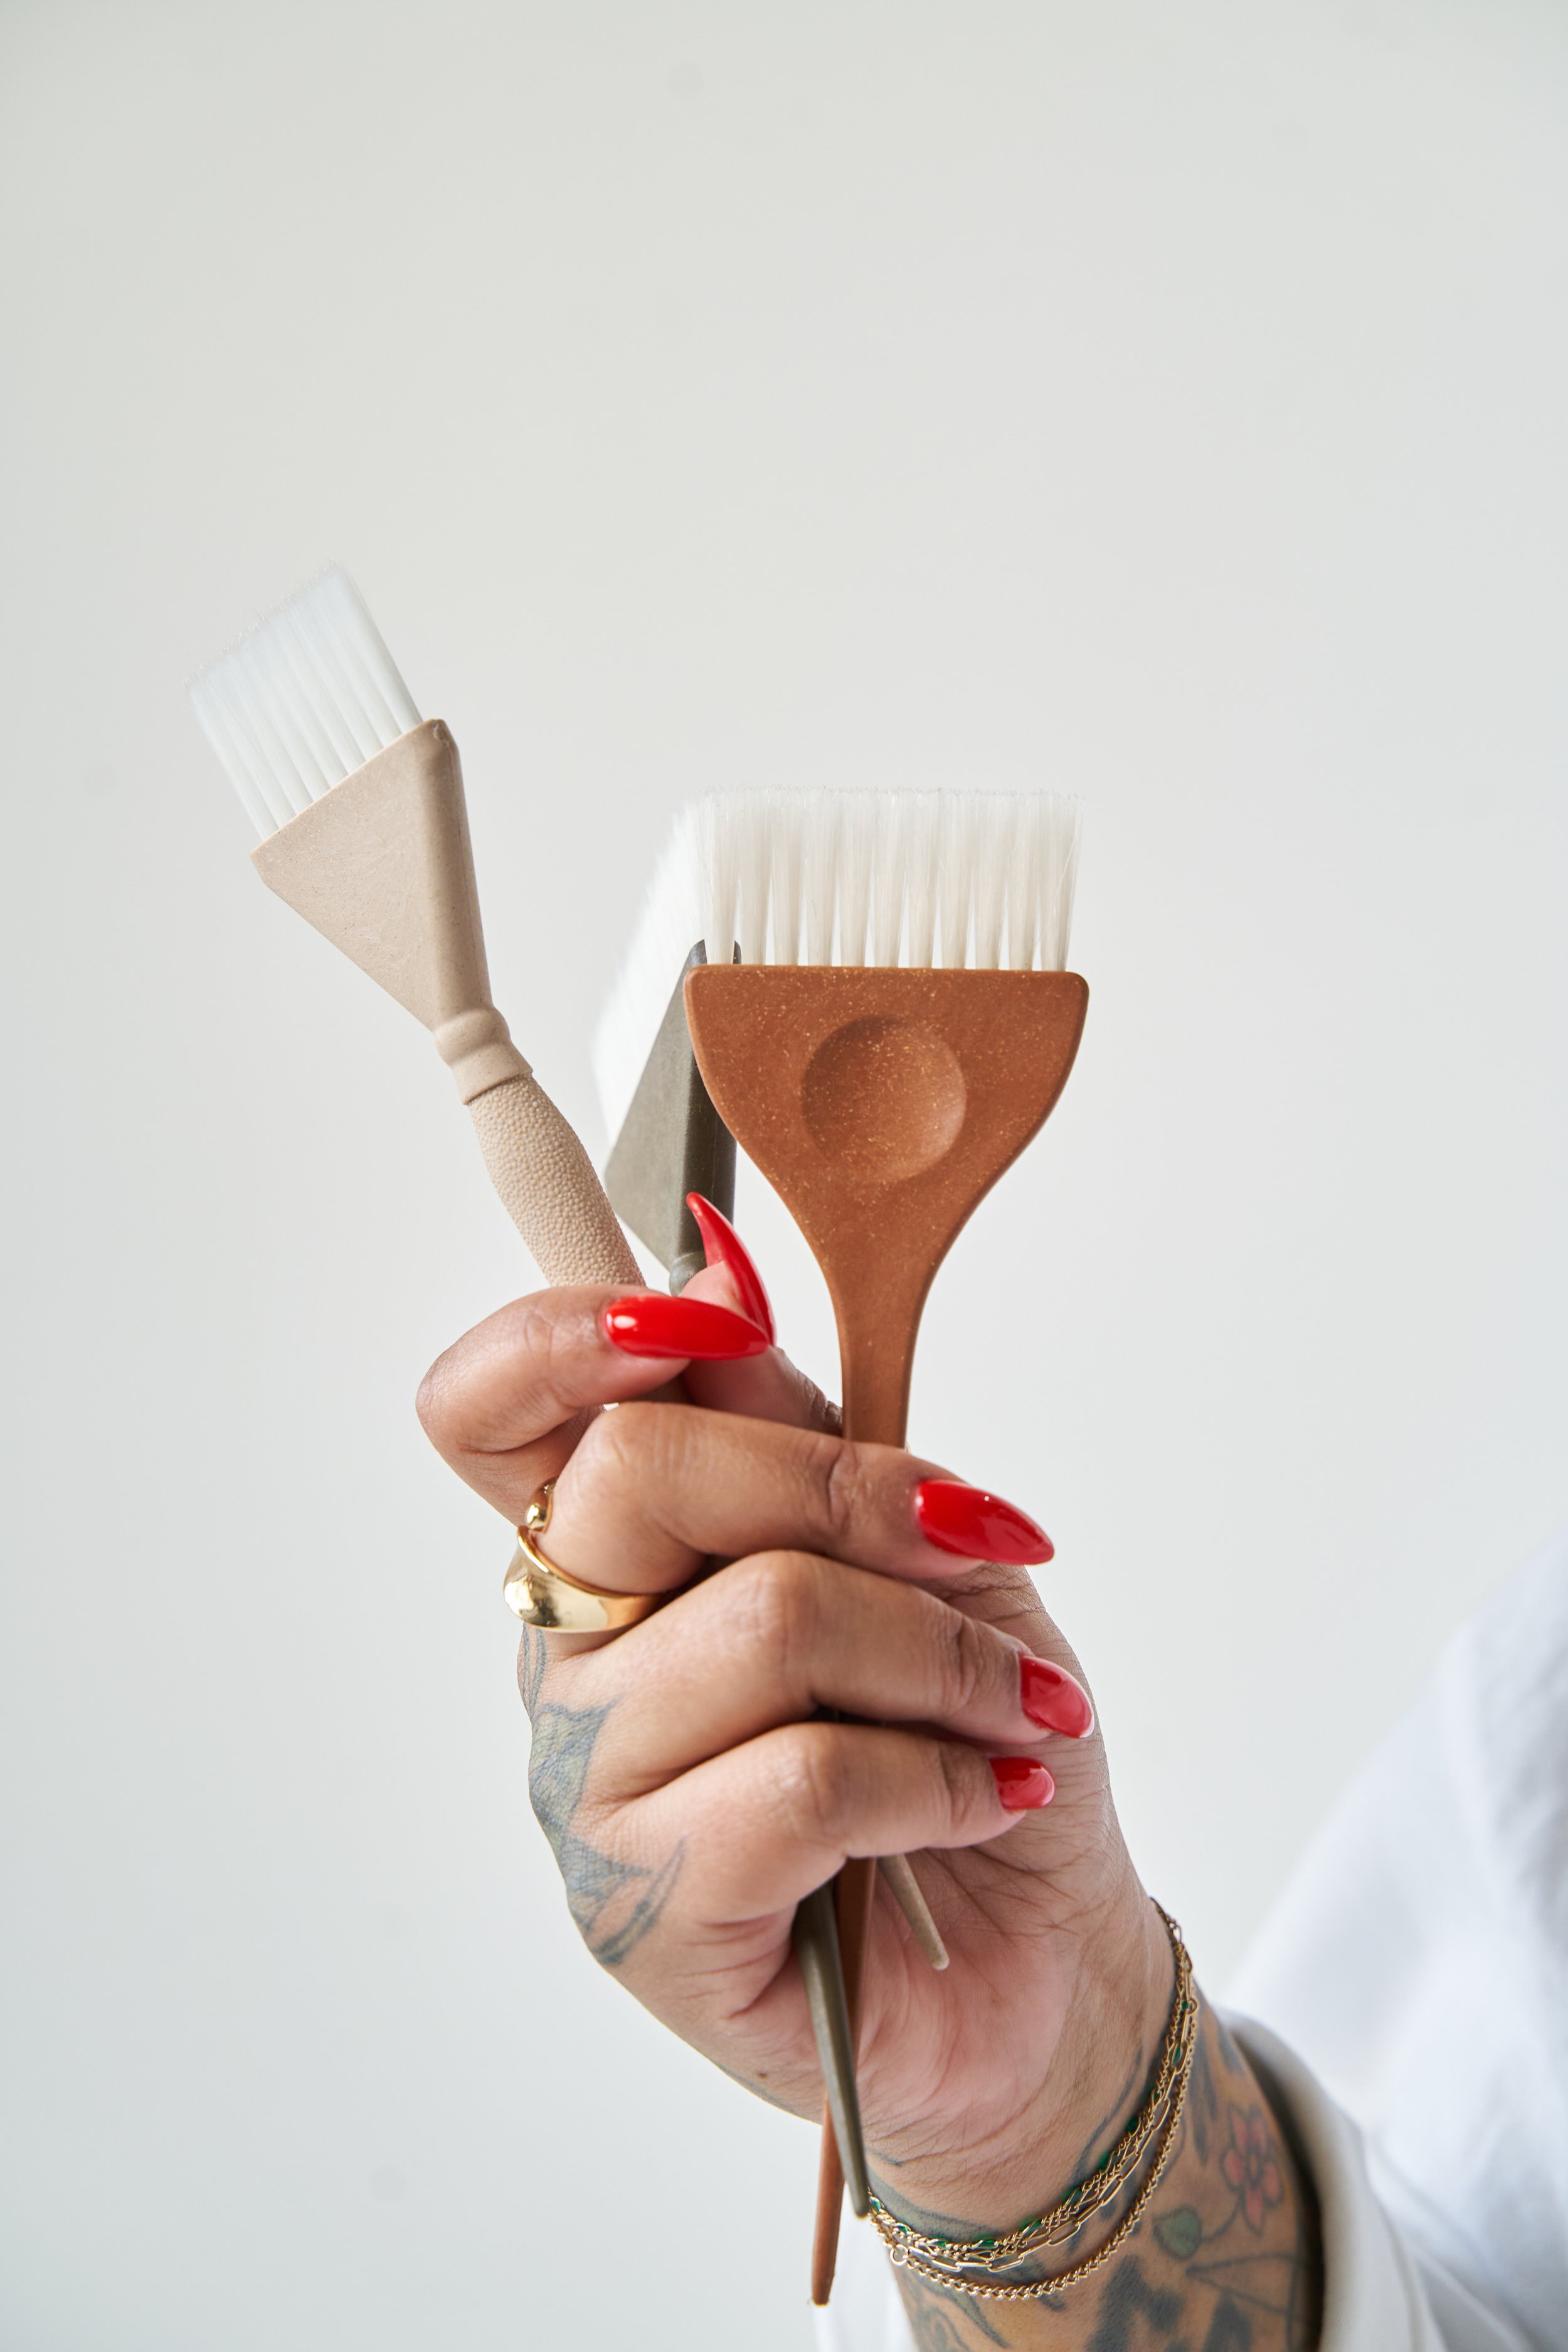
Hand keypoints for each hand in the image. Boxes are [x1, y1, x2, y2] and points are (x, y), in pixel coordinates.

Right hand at [416, 1242, 1167, 2232]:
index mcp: (614, 1548)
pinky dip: (936, 1776)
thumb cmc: (972, 1737)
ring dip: (940, 1656)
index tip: (721, 1320)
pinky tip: (988, 1797)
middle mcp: (572, 1657)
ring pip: (762, 1624)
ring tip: (1015, 1711)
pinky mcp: (651, 1912)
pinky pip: (799, 1784)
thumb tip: (712, 1271)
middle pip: (634, 1473)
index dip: (565, 1332)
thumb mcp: (917, 1547)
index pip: (488, 1409)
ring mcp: (594, 1788)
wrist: (1048, 1957)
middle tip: (974, 1545)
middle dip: (849, 1485)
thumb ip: (796, 1427)